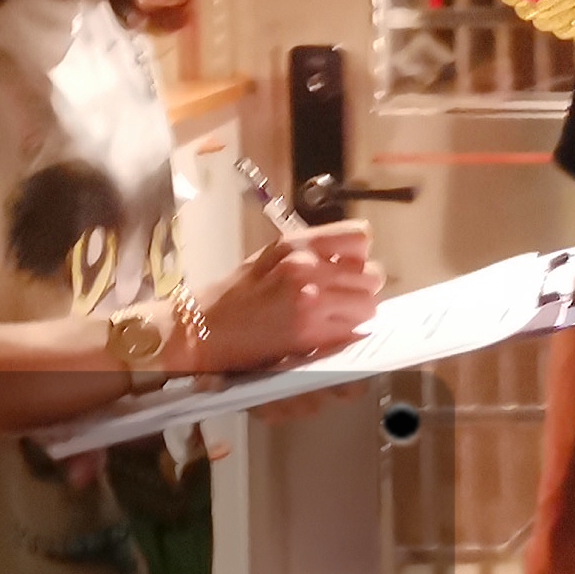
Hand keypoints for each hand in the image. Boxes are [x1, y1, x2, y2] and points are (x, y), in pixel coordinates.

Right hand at [193, 221, 381, 370]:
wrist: (203, 331)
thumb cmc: (232, 297)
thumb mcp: (270, 257)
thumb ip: (312, 251)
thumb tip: (353, 255)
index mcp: (297, 245)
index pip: (359, 238)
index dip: (358, 254)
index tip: (350, 265)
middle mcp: (307, 269)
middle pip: (371, 275)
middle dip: (360, 287)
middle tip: (340, 296)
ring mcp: (312, 303)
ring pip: (368, 306)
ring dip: (356, 312)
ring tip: (331, 315)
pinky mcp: (311, 335)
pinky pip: (352, 332)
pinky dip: (345, 333)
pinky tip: (323, 332)